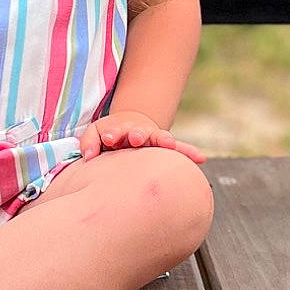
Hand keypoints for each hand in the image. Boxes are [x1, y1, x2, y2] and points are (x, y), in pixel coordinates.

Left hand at [78, 110, 206, 162]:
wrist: (128, 132)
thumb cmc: (109, 136)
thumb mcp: (95, 134)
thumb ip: (89, 142)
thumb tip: (89, 156)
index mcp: (120, 131)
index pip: (116, 131)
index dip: (112, 134)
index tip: (109, 138)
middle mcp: (139, 133)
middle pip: (140, 132)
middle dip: (138, 134)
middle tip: (135, 138)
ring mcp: (153, 140)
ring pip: (160, 138)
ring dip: (163, 140)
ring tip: (168, 144)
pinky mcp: (165, 149)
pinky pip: (180, 150)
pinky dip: (189, 153)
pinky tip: (200, 158)